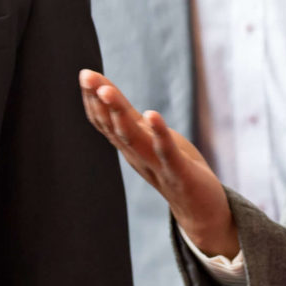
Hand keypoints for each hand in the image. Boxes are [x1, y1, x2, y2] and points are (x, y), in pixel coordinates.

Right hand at [79, 72, 236, 257]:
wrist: (200, 211)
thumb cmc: (175, 168)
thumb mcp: (151, 139)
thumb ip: (131, 120)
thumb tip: (110, 94)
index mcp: (130, 147)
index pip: (105, 121)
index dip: (93, 99)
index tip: (85, 73)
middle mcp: (137, 155)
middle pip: (113, 126)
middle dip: (99, 100)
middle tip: (86, 76)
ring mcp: (156, 165)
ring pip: (132, 137)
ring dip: (119, 114)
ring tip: (108, 91)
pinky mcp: (178, 172)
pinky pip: (165, 152)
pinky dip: (158, 133)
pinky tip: (152, 114)